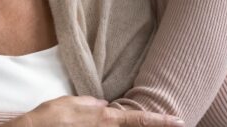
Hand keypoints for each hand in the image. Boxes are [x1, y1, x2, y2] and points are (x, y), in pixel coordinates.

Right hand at [11, 96, 184, 126]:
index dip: (160, 121)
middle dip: (153, 126)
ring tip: (153, 122)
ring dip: (133, 126)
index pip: (138, 120)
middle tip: (174, 122)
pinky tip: (113, 123)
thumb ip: (89, 103)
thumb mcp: (67, 103)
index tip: (180, 122)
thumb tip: (104, 105)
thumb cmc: (46, 119)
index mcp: (102, 119)